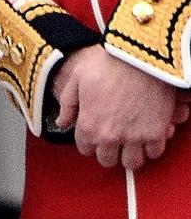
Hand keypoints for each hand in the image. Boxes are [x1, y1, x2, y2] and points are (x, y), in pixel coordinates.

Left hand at [52, 44, 190, 170]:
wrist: (139, 55)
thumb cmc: (109, 62)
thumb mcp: (78, 77)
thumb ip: (67, 103)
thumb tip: (62, 121)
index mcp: (89, 125)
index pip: (85, 148)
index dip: (89, 140)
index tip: (95, 132)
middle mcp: (110, 136)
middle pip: (107, 160)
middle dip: (108, 149)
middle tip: (113, 136)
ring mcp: (134, 137)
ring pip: (131, 163)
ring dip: (129, 154)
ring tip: (130, 140)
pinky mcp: (155, 133)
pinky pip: (153, 153)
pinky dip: (151, 147)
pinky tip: (146, 134)